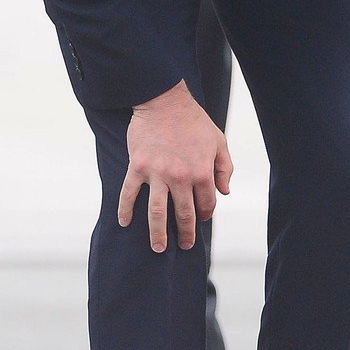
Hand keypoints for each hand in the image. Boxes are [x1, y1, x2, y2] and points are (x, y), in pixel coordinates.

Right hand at [118, 80, 232, 251]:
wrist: (164, 102)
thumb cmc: (194, 122)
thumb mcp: (218, 142)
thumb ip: (224, 168)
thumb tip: (224, 192)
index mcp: (202, 172)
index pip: (206, 203)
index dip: (206, 214)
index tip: (201, 219)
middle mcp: (180, 177)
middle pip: (183, 214)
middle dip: (185, 234)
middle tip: (183, 245)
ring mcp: (157, 173)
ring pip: (157, 211)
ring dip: (157, 233)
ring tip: (158, 247)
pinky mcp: (138, 167)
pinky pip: (129, 193)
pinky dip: (125, 209)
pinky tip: (124, 223)